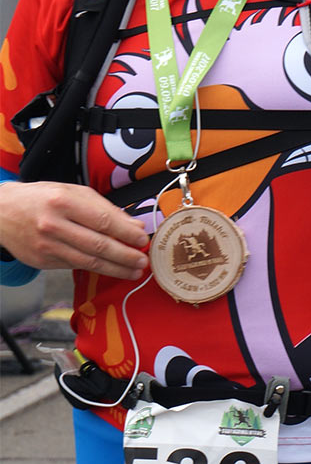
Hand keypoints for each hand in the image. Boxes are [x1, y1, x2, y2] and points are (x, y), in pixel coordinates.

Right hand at [0, 181, 148, 279]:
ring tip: (133, 271)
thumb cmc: (41, 198)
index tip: (142, 240)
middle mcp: (53, 225)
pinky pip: (75, 265)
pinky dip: (95, 268)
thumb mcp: (72, 192)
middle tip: (142, 261)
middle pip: (98, 245)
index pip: (103, 221)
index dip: (126, 233)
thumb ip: (104, 207)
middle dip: (125, 256)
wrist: (1, 212)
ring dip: (115, 268)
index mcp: (63, 201)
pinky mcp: (42, 262)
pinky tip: (110, 269)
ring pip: (88, 261)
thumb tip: (133, 225)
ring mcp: (46, 246)